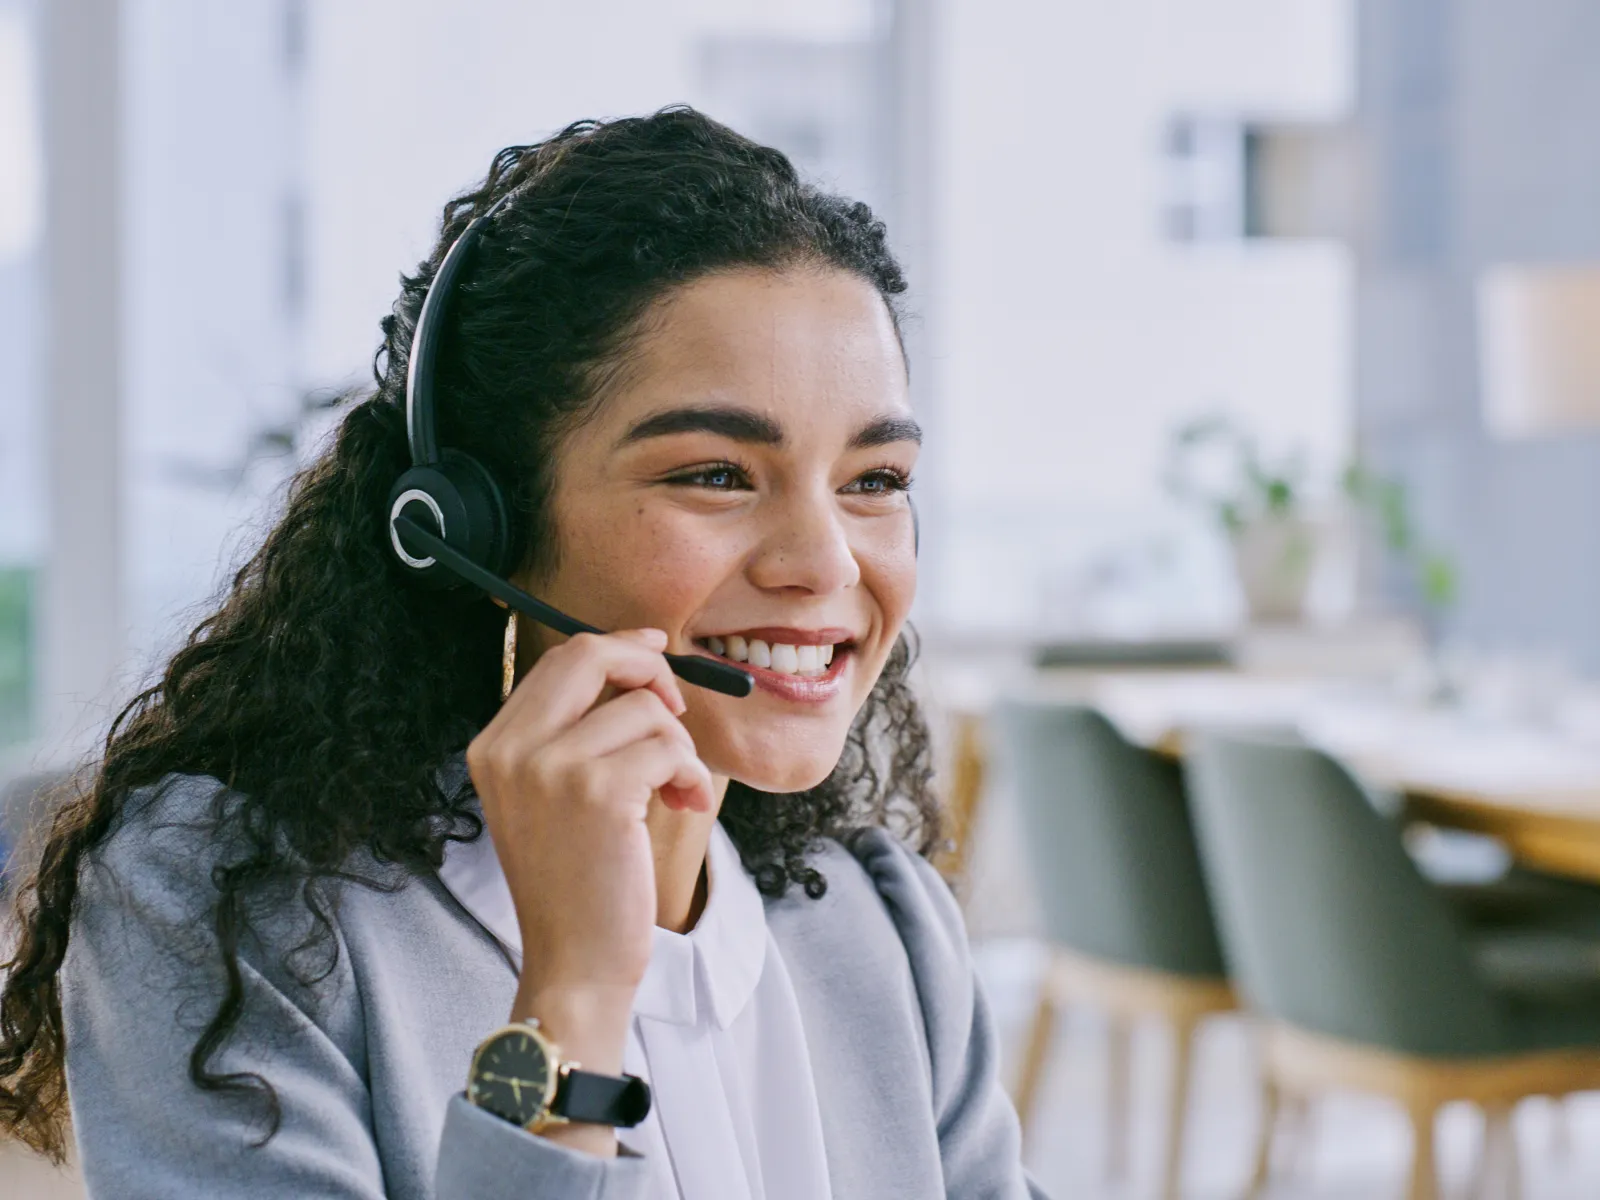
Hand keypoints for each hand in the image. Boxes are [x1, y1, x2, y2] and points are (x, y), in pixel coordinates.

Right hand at [465, 629, 714, 1079]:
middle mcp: (511, 750)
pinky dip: (690, 774)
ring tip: (673, 790)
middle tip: (677, 708)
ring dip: (678, 748)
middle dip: (650, 669)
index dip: (619, 648)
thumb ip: (576, 731)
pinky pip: (668, 747)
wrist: (574, 963)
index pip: (561, 660)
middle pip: (591, 655)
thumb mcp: (553, 797)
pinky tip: (683, 804)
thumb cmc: (579, 882)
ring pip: (645, 708)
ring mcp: (550, 768)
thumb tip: (639, 657)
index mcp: (494, 746)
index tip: (655, 655)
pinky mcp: (598, 792)